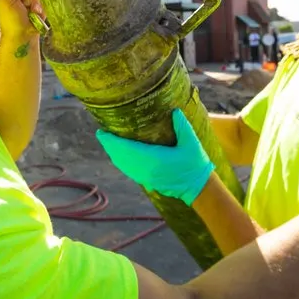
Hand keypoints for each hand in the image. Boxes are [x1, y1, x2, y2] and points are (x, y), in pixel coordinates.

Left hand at [96, 109, 214, 204]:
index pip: (127, 149)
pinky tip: (119, 155)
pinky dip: (120, 161)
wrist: (197, 187)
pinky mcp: (147, 181)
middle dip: (109, 146)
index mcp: (154, 159)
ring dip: (114, 154)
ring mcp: (145, 177)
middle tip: (101, 134)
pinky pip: (128, 170)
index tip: (102, 132)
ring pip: (123, 165)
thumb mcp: (191, 142)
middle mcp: (146, 169)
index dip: (112, 142)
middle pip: (121, 157)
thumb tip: (174, 111)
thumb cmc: (195, 164)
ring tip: (107, 142)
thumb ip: (182, 126)